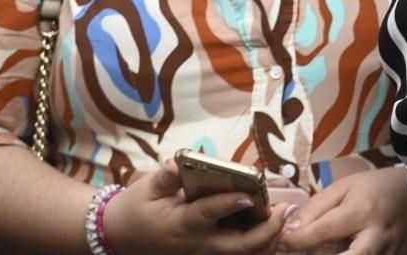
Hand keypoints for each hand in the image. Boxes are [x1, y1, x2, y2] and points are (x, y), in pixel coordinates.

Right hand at [103, 159, 292, 254]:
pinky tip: (274, 223)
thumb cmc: (136, 209)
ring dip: (268, 239)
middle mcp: (198, 243)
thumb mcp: (146, 189)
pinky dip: (260, 242)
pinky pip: (240, 252)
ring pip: (244, 254)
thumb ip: (167, 177)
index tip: (250, 192)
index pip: (209, 214)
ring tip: (285, 216)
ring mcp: (206, 252)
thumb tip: (180, 161)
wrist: (121, 237)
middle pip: (239, 246)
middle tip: (285, 209)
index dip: (230, 204)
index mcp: (182, 224)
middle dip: (267, 231)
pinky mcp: (210, 252)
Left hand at [279, 167, 406, 254]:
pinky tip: (349, 250)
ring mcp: (391, 253)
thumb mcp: (346, 187)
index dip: (296, 240)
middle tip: (304, 253)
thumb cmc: (378, 187)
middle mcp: (377, 236)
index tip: (279, 243)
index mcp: (362, 211)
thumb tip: (289, 229)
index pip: (322, 230)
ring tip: (332, 248)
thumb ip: (317, 207)